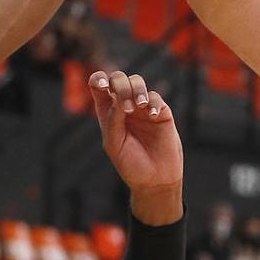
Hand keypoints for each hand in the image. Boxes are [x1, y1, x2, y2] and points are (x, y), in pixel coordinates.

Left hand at [89, 70, 182, 223]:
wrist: (154, 180)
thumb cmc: (130, 164)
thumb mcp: (114, 144)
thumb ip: (113, 120)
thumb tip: (118, 98)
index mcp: (108, 113)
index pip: (99, 86)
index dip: (98, 78)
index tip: (102, 85)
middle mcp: (124, 106)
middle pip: (119, 79)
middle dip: (120, 85)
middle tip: (126, 107)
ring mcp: (143, 108)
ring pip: (138, 82)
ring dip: (137, 89)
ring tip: (140, 106)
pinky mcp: (161, 112)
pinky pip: (156, 97)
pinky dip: (154, 103)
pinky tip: (153, 116)